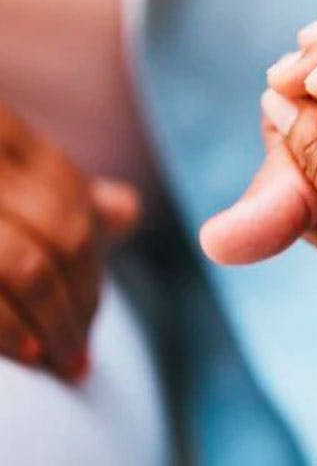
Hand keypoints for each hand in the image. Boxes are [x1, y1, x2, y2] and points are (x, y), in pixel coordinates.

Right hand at [0, 104, 139, 379]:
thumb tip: (122, 211)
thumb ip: (50, 196)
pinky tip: (24, 355)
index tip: (89, 324)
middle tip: (77, 360)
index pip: (73, 210)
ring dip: (51, 326)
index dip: (90, 275)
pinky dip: (8, 328)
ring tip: (59, 366)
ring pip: (27, 266)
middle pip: (63, 237)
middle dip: (79, 304)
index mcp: (2, 132)